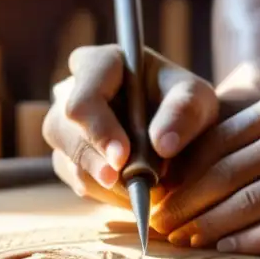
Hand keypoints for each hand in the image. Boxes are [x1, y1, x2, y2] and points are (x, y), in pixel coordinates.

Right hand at [43, 44, 219, 206]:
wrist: (184, 131)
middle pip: (61, 129)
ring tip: (145, 188)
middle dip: (96, 162)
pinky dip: (107, 194)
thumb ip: (184, 113)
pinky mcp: (69, 157)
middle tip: (133, 186)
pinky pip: (76, 181)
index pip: (82, 96)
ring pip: (66, 159)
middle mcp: (72, 91)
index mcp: (100, 64)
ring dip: (106, 183)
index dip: (98, 129)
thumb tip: (161, 144)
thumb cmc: (185, 104)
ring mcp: (65, 126)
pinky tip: (134, 191)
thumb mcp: (197, 99)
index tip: (123, 157)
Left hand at [151, 86, 259, 254]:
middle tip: (161, 223)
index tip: (163, 191)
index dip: (183, 170)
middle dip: (185, 202)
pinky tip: (225, 247)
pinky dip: (246, 240)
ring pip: (245, 202)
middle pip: (223, 173)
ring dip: (207, 226)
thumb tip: (203, 158)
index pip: (216, 140)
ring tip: (184, 241)